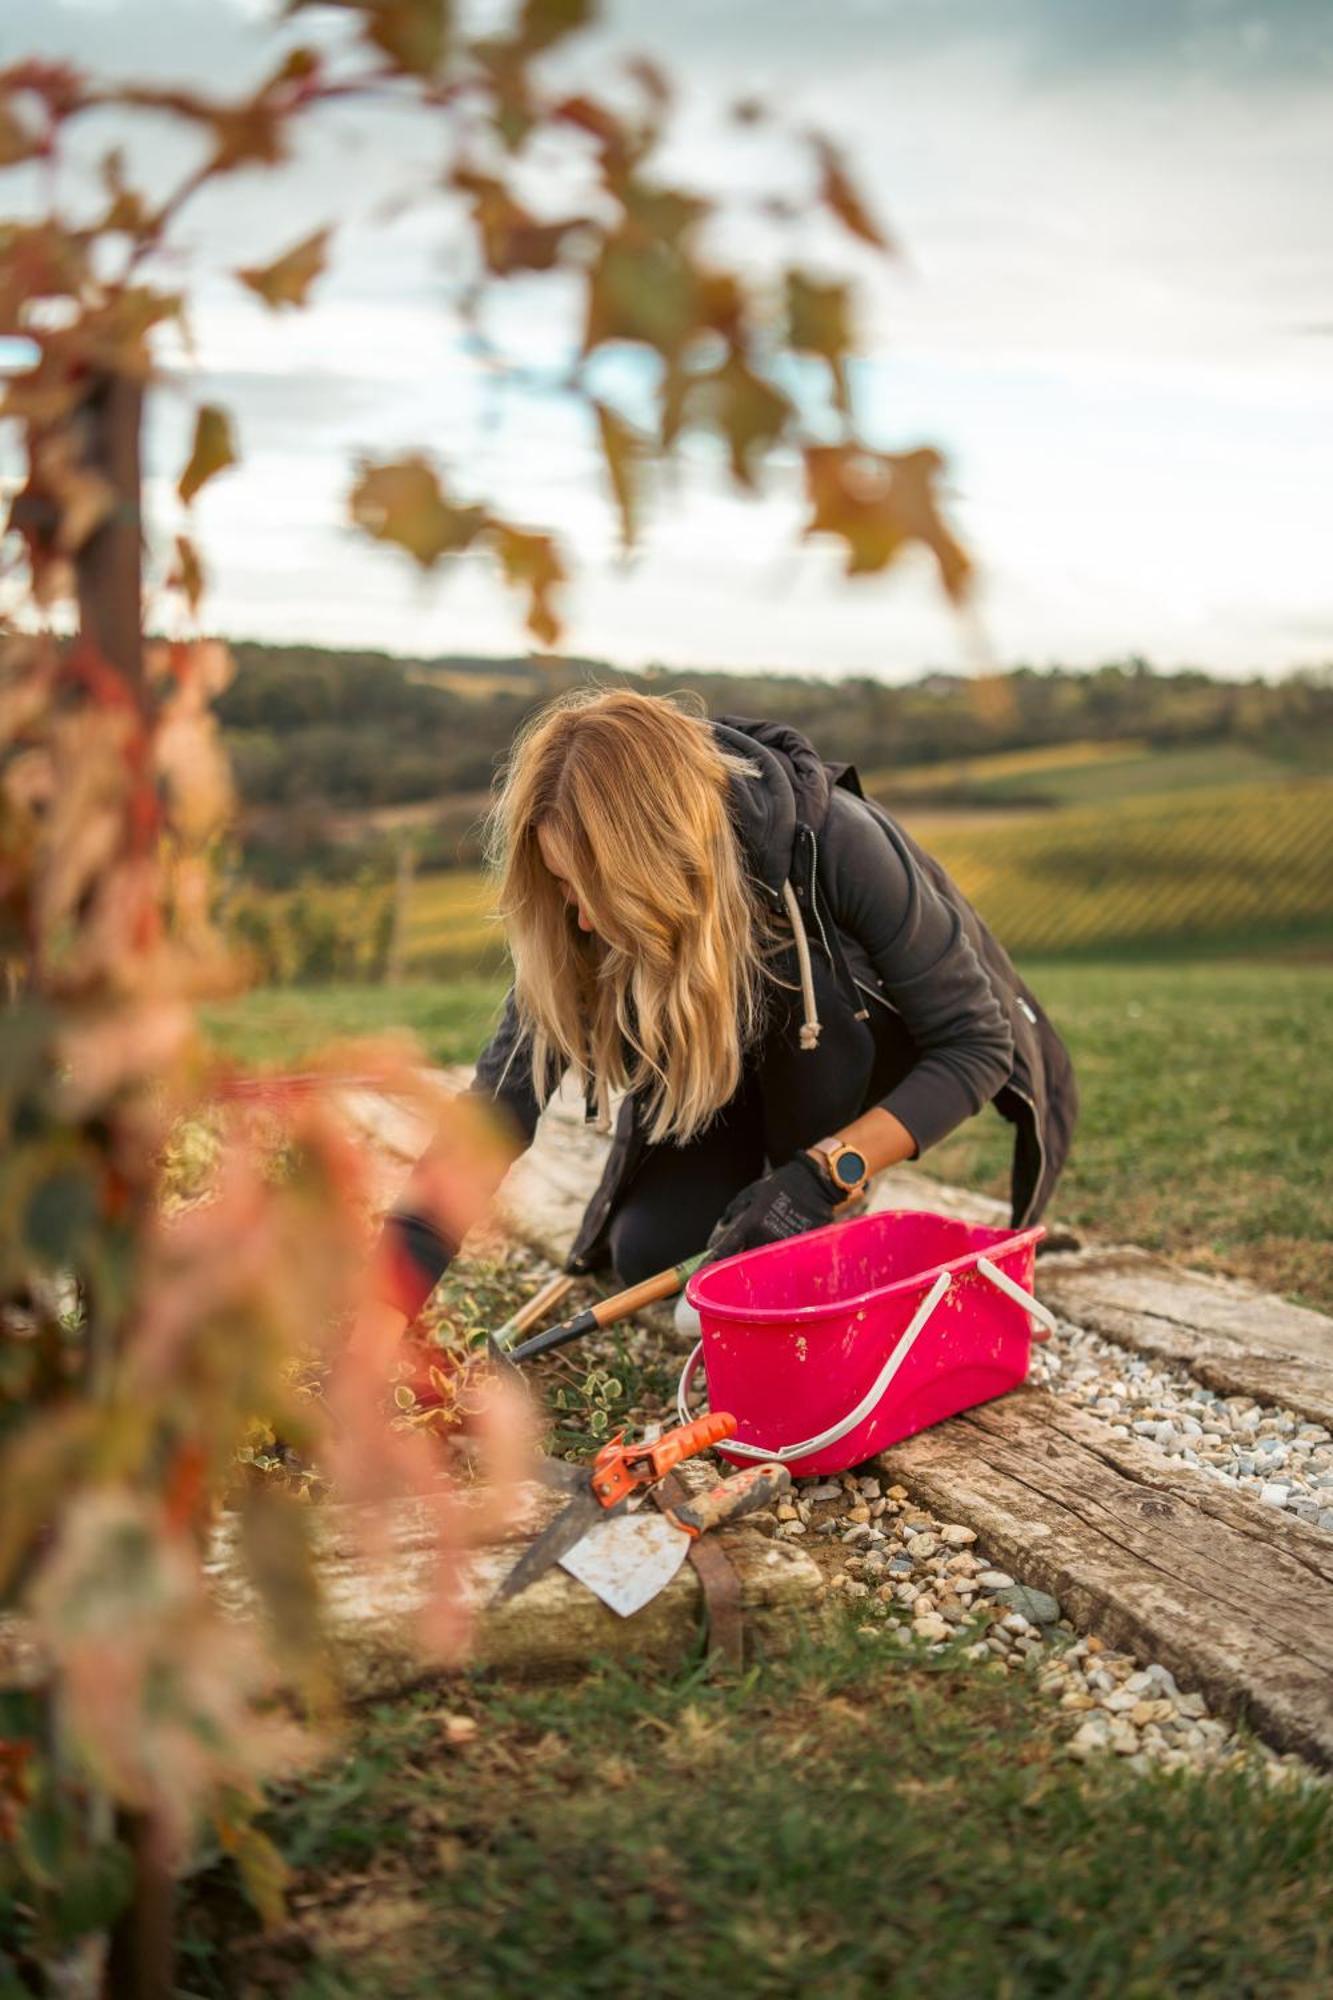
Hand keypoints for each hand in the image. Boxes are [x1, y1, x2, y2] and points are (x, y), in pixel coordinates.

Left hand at [706, 1151, 839, 1261]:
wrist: (814, 1183)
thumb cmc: (781, 1184)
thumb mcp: (751, 1192)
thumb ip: (732, 1211)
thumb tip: (719, 1229)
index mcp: (751, 1222)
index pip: (727, 1248)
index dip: (712, 1261)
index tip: (702, 1270)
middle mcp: (765, 1237)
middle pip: (743, 1263)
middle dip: (732, 1269)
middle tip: (724, 1274)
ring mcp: (783, 1245)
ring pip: (762, 1265)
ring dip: (753, 1268)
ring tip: (748, 1270)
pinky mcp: (798, 1248)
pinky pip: (781, 1261)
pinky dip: (773, 1262)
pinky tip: (771, 1261)